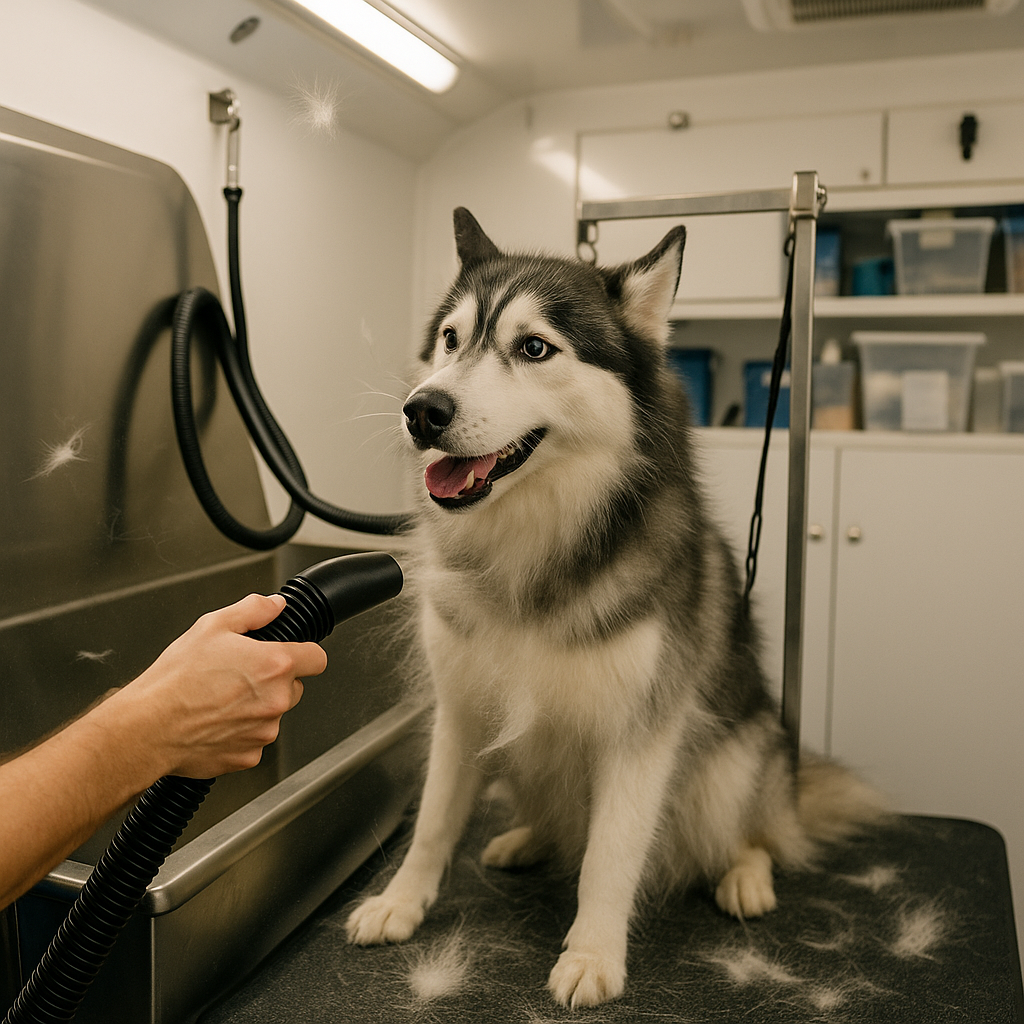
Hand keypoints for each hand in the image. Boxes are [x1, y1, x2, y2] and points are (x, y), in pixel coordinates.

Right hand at [94, 594, 326, 778]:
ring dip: (257, 707)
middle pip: (295, 687)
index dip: (304, 653)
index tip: (292, 654)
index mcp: (275, 666)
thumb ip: (253, 611)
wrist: (147, 728)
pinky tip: (215, 721)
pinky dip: (240, 733)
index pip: (317, 658)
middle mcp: (277, 701)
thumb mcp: (212, 626)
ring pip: (273, 714)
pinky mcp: (249, 756)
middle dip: (275, 681)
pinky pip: (254, 740)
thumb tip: (275, 605)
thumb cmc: (175, 680)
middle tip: (239, 676)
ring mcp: (264, 732)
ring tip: (220, 699)